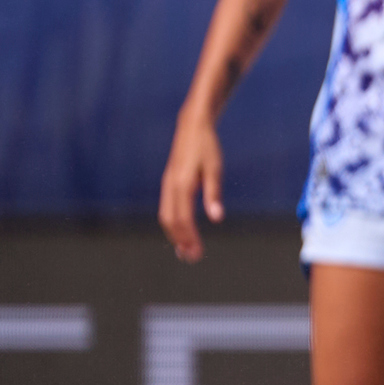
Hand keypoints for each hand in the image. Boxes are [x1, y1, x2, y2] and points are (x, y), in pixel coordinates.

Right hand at [159, 114, 224, 262]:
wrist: (192, 126)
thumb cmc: (207, 147)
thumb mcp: (215, 168)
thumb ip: (214, 194)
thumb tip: (216, 218)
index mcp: (181, 184)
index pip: (183, 219)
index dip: (189, 238)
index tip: (197, 253)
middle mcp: (170, 186)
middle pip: (170, 221)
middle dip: (180, 241)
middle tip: (192, 258)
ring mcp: (167, 184)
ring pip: (166, 216)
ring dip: (175, 235)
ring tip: (186, 250)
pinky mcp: (169, 183)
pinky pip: (167, 208)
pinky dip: (173, 223)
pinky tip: (182, 231)